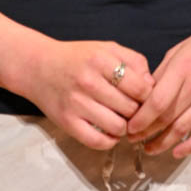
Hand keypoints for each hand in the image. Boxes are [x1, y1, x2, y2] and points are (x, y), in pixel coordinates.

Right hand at [19, 38, 154, 150]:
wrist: (38, 67)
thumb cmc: (78, 57)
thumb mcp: (107, 48)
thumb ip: (134, 61)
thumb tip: (151, 86)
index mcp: (101, 61)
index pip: (140, 87)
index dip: (148, 95)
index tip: (143, 95)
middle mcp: (88, 82)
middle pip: (131, 109)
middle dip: (137, 111)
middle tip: (133, 109)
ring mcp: (77, 104)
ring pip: (118, 127)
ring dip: (125, 127)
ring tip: (122, 119)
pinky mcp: (67, 123)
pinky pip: (98, 141)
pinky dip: (110, 140)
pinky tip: (110, 131)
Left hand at [125, 20, 190, 158]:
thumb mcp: (180, 50)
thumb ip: (161, 73)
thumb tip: (142, 97)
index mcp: (183, 67)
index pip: (157, 102)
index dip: (140, 119)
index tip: (128, 127)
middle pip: (166, 117)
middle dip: (145, 132)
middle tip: (132, 139)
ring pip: (182, 129)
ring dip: (162, 143)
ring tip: (149, 148)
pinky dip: (189, 147)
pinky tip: (176, 152)